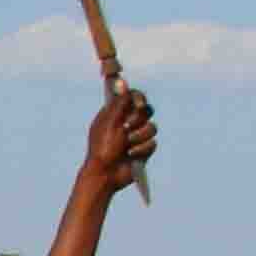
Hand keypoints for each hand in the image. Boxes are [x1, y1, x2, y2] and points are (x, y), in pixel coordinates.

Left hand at [86, 86, 158, 201]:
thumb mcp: (109, 122)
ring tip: (127, 145)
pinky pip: (153, 143)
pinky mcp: (144, 149)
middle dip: (138, 120)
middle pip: (146, 111)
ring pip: (152, 127)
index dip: (139, 98)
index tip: (138, 105)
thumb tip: (121, 81)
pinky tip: (131, 155)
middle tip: (126, 128)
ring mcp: (136, 136)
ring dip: (139, 136)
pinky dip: (142, 148)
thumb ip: (119, 102)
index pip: (134, 97)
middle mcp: (127, 123)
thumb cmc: (103, 147)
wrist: (105, 174)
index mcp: (116, 113)